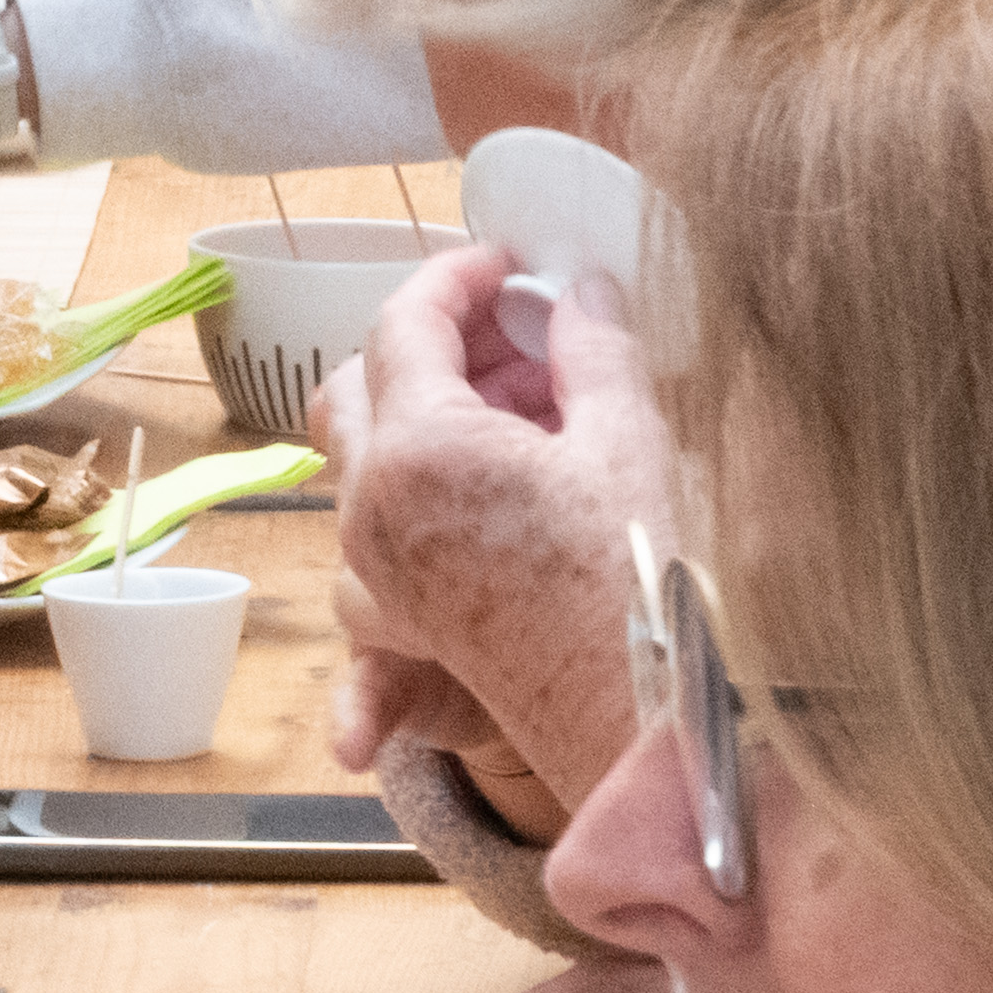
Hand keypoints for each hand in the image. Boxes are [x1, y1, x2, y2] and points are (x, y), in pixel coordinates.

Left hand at [319, 241, 659, 820]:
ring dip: (423, 419)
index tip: (506, 266)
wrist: (632, 726)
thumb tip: (583, 292)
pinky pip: (373, 531)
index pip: (403, 322)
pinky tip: (497, 491)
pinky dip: (419, 494)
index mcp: (417, 446)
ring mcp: (371, 566)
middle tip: (515, 338)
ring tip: (524, 415)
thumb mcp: (628, 443)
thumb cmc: (635, 585)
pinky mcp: (394, 614)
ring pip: (359, 458)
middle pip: (356, 384)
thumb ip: (594, 349)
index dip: (455, 279)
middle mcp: (369, 504)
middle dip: (426, 344)